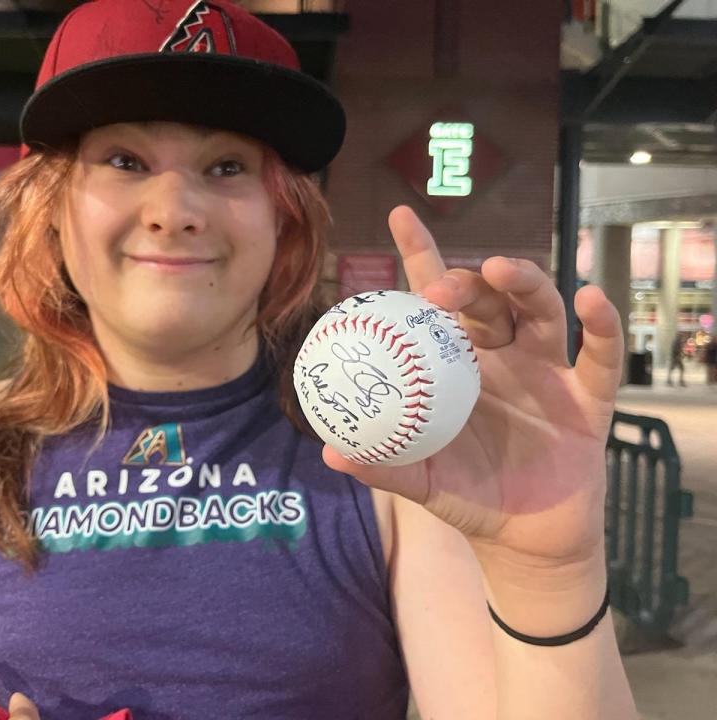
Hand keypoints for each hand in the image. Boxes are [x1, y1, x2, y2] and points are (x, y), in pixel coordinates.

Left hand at [324, 207, 622, 571]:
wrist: (525, 539)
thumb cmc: (470, 495)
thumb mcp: (422, 481)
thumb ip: (383, 466)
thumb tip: (329, 454)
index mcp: (456, 364)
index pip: (435, 300)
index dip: (421, 257)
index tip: (400, 216)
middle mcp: (501, 356)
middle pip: (486, 301)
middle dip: (466, 284)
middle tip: (444, 287)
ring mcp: (547, 371)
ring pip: (540, 311)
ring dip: (524, 284)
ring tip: (503, 271)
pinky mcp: (588, 397)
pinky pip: (601, 356)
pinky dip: (602, 326)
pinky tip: (593, 299)